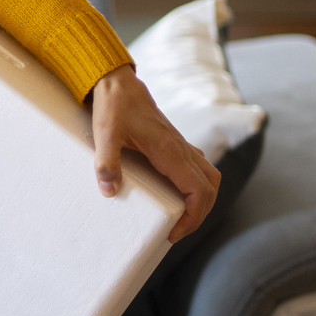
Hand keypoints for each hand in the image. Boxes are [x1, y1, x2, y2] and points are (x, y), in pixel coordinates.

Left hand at [88, 65, 220, 241]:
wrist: (118, 83)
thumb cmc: (113, 106)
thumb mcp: (104, 134)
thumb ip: (106, 162)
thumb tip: (110, 191)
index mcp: (169, 150)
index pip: (199, 190)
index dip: (194, 217)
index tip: (173, 232)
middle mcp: (181, 149)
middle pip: (210, 187)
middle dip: (200, 214)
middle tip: (176, 231)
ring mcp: (180, 145)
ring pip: (209, 177)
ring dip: (202, 200)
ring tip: (181, 217)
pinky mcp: (175, 143)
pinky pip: (198, 167)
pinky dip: (196, 186)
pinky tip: (176, 194)